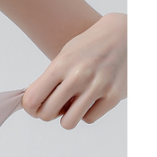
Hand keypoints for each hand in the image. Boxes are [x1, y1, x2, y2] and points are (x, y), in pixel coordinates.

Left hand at [21, 12, 126, 128]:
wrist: (126, 34)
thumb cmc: (90, 46)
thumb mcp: (65, 55)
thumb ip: (49, 79)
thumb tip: (33, 105)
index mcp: (61, 64)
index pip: (32, 99)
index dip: (30, 107)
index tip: (35, 106)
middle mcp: (79, 76)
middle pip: (47, 114)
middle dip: (47, 113)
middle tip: (54, 105)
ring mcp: (98, 86)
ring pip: (68, 123)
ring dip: (66, 117)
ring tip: (71, 105)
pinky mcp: (114, 95)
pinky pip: (89, 119)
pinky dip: (86, 113)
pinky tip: (89, 101)